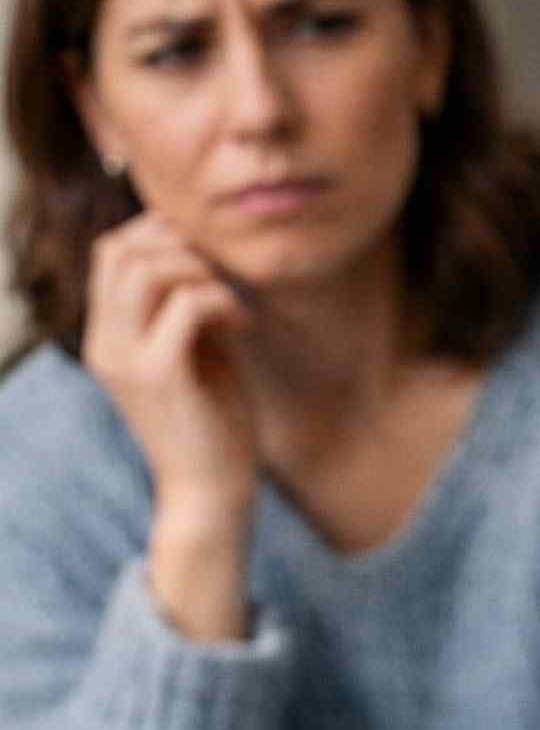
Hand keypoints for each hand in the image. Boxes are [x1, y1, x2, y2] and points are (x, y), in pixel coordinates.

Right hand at [81, 209, 258, 512]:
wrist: (210, 493)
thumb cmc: (212, 426)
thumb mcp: (195, 356)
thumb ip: (188, 311)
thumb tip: (203, 259)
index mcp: (108, 338)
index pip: (110, 253)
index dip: (157, 235)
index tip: (207, 257)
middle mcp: (106, 344)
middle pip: (119, 250)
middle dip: (178, 245)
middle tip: (221, 276)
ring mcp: (127, 359)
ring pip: (145, 269)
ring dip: (200, 272)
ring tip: (232, 305)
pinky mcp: (160, 375)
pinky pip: (187, 305)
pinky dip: (222, 302)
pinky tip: (243, 326)